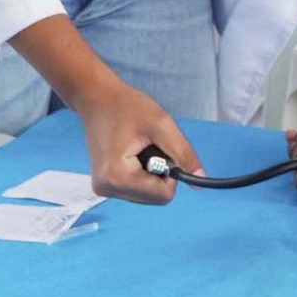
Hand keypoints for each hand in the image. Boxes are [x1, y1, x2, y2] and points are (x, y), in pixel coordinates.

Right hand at [74, 82, 200, 204]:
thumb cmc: (127, 106)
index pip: (162, 195)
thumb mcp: (162, 125)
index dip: (171, 174)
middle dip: (160, 173)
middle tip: (148, 146)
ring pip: (147, 195)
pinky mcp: (105, 185)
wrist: (96, 99)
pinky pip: (137, 189)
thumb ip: (183, 154)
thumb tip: (200, 178)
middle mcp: (107, 189)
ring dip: (151, 173)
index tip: (161, 150)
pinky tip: (132, 153)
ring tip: (138, 147)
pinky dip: (142, 174)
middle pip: (154, 198)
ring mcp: (104, 189)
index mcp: (117, 177)